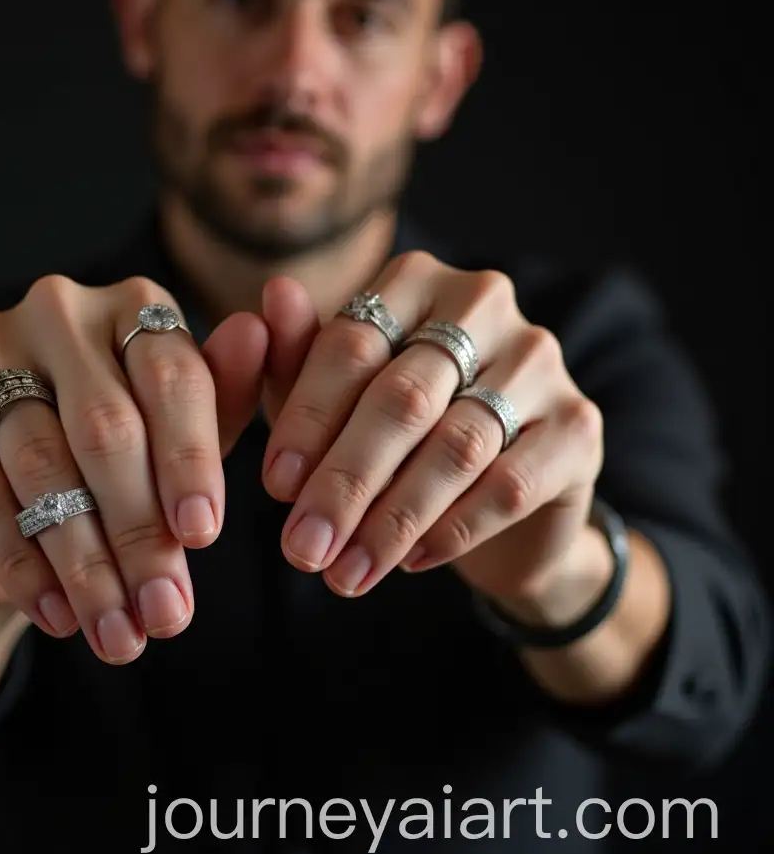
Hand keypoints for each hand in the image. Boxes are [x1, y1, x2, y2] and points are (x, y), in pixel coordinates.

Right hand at [0, 275, 267, 663]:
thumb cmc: (121, 463)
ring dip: (84, 562)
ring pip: (42, 465)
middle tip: (165, 611)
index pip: (171, 376)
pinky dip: (19, 563)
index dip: (189, 460)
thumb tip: (254, 335)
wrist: (17, 507)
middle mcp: (56, 311)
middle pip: (107, 426)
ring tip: (118, 630)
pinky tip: (55, 614)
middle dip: (140, 532)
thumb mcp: (182, 437)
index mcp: (131, 306)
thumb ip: (221, 397)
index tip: (203, 537)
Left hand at [260, 251, 605, 605]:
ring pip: (455, 447)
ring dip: (393, 520)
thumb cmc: (397, 434)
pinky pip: (508, 485)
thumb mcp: (335, 400)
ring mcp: (539, 360)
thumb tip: (273, 294)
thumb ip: (299, 357)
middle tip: (303, 547)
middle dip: (345, 482)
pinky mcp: (579, 425)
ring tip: (346, 572)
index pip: (352, 345)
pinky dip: (452, 530)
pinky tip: (411, 563)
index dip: (307, 420)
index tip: (275, 488)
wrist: (499, 498)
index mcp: (416, 281)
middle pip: (402, 397)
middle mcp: (484, 303)